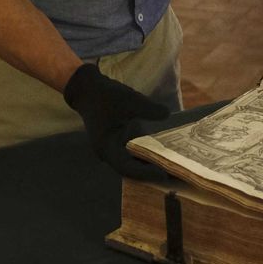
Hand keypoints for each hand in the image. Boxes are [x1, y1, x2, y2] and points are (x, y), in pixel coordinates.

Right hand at [62, 63, 170, 180]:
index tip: (164, 174)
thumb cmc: (104, 95)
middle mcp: (109, 153)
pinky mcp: (117, 142)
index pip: (127, 168)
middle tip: (174, 175)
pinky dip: (146, 154)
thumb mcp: (129, 99)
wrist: (88, 88)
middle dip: (151, 173)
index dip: (145, 173)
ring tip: (172, 167)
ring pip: (133, 162)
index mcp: (106, 148)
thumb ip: (148, 108)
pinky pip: (133, 153)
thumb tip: (167, 114)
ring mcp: (112, 148)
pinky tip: (162, 152)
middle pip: (132, 169)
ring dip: (150, 165)